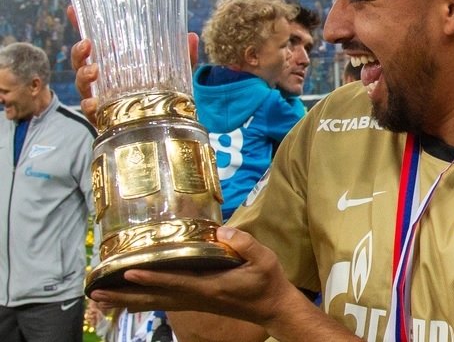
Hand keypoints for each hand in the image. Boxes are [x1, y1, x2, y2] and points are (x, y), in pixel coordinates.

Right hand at [67, 4, 199, 121]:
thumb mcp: (177, 73)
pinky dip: (89, 106)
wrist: (168, 126)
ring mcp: (102, 97)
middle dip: (79, 52)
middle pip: (81, 62)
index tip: (72, 9)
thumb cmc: (166, 94)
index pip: (96, 41)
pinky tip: (93, 102)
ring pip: (82, 84)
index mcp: (117, 62)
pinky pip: (90, 111)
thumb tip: (190, 36)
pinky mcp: (104, 117)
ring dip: (83, 75)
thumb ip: (183, 56)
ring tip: (94, 70)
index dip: (81, 25)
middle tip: (88, 44)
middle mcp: (105, 78)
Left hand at [89, 227, 283, 323]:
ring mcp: (196, 302)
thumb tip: (222, 230)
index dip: (152, 278)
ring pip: (156, 303)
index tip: (128, 272)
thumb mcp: (264, 259)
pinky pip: (164, 302)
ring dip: (128, 301)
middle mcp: (197, 297)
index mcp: (211, 286)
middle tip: (96, 294)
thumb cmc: (268, 281)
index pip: (176, 281)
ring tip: (102, 300)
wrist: (273, 307)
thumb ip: (244, 244)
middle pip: (156, 298)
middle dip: (126, 296)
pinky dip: (144, 301)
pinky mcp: (197, 301)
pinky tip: (132, 300)